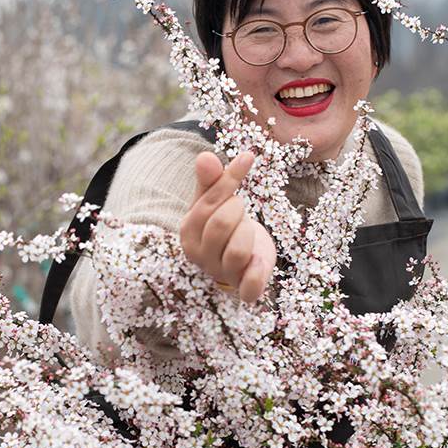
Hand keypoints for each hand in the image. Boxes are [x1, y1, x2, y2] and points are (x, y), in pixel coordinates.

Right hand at [179, 150, 276, 303]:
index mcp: (188, 234)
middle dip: (239, 210)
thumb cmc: (225, 224)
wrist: (242, 256)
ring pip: (238, 251)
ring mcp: (221, 275)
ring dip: (249, 233)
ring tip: (247, 230)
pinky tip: (259, 258)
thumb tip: (205, 157)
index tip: (248, 157)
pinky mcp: (244, 290)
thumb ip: (210, 180)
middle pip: (222, 225)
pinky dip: (258, 273)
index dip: (230, 180)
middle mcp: (200, 257)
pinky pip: (250, 288)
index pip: (207, 205)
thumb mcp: (215, 200)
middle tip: (241, 211)